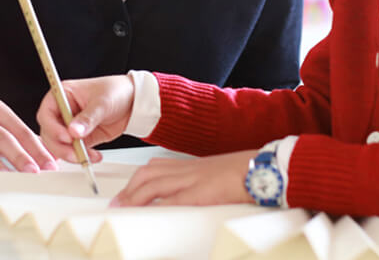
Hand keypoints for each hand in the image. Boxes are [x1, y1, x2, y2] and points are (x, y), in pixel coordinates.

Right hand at [37, 75, 134, 162]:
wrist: (134, 103)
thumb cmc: (117, 92)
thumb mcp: (102, 102)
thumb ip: (88, 117)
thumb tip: (73, 131)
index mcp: (63, 94)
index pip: (46, 112)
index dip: (52, 126)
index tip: (66, 136)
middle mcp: (64, 111)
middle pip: (49, 133)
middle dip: (61, 145)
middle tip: (75, 150)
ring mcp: (70, 126)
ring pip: (59, 145)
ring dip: (71, 154)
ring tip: (87, 155)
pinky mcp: (80, 138)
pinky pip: (74, 151)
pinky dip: (82, 157)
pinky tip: (94, 156)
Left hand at [110, 151, 255, 206]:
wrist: (262, 168)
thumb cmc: (243, 173)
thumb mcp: (215, 176)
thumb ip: (200, 182)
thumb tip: (191, 196)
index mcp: (190, 165)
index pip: (155, 167)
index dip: (136, 180)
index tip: (126, 192)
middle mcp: (187, 169)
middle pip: (148, 174)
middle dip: (129, 189)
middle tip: (117, 203)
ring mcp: (193, 179)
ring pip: (154, 185)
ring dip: (134, 197)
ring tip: (123, 209)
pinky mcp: (201, 192)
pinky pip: (173, 199)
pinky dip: (157, 205)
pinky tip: (147, 213)